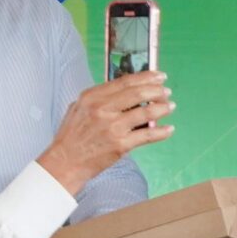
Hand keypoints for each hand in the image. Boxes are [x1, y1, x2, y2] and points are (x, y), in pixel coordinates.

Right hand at [37, 71, 173, 193]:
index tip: (158, 76)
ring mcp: (112, 127)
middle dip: (157, 91)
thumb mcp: (80, 108)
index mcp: (92, 97)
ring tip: (170, 106)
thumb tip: (127, 89)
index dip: (145, 77)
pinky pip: (147, 135)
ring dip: (162, 108)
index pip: (124, 82)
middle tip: (167, 91)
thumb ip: (101, 98)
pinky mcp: (120, 145)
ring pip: (146, 113)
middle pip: (137, 94)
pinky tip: (169, 129)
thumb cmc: (73, 135)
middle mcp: (102, 109)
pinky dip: (162, 132)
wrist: (66, 162)